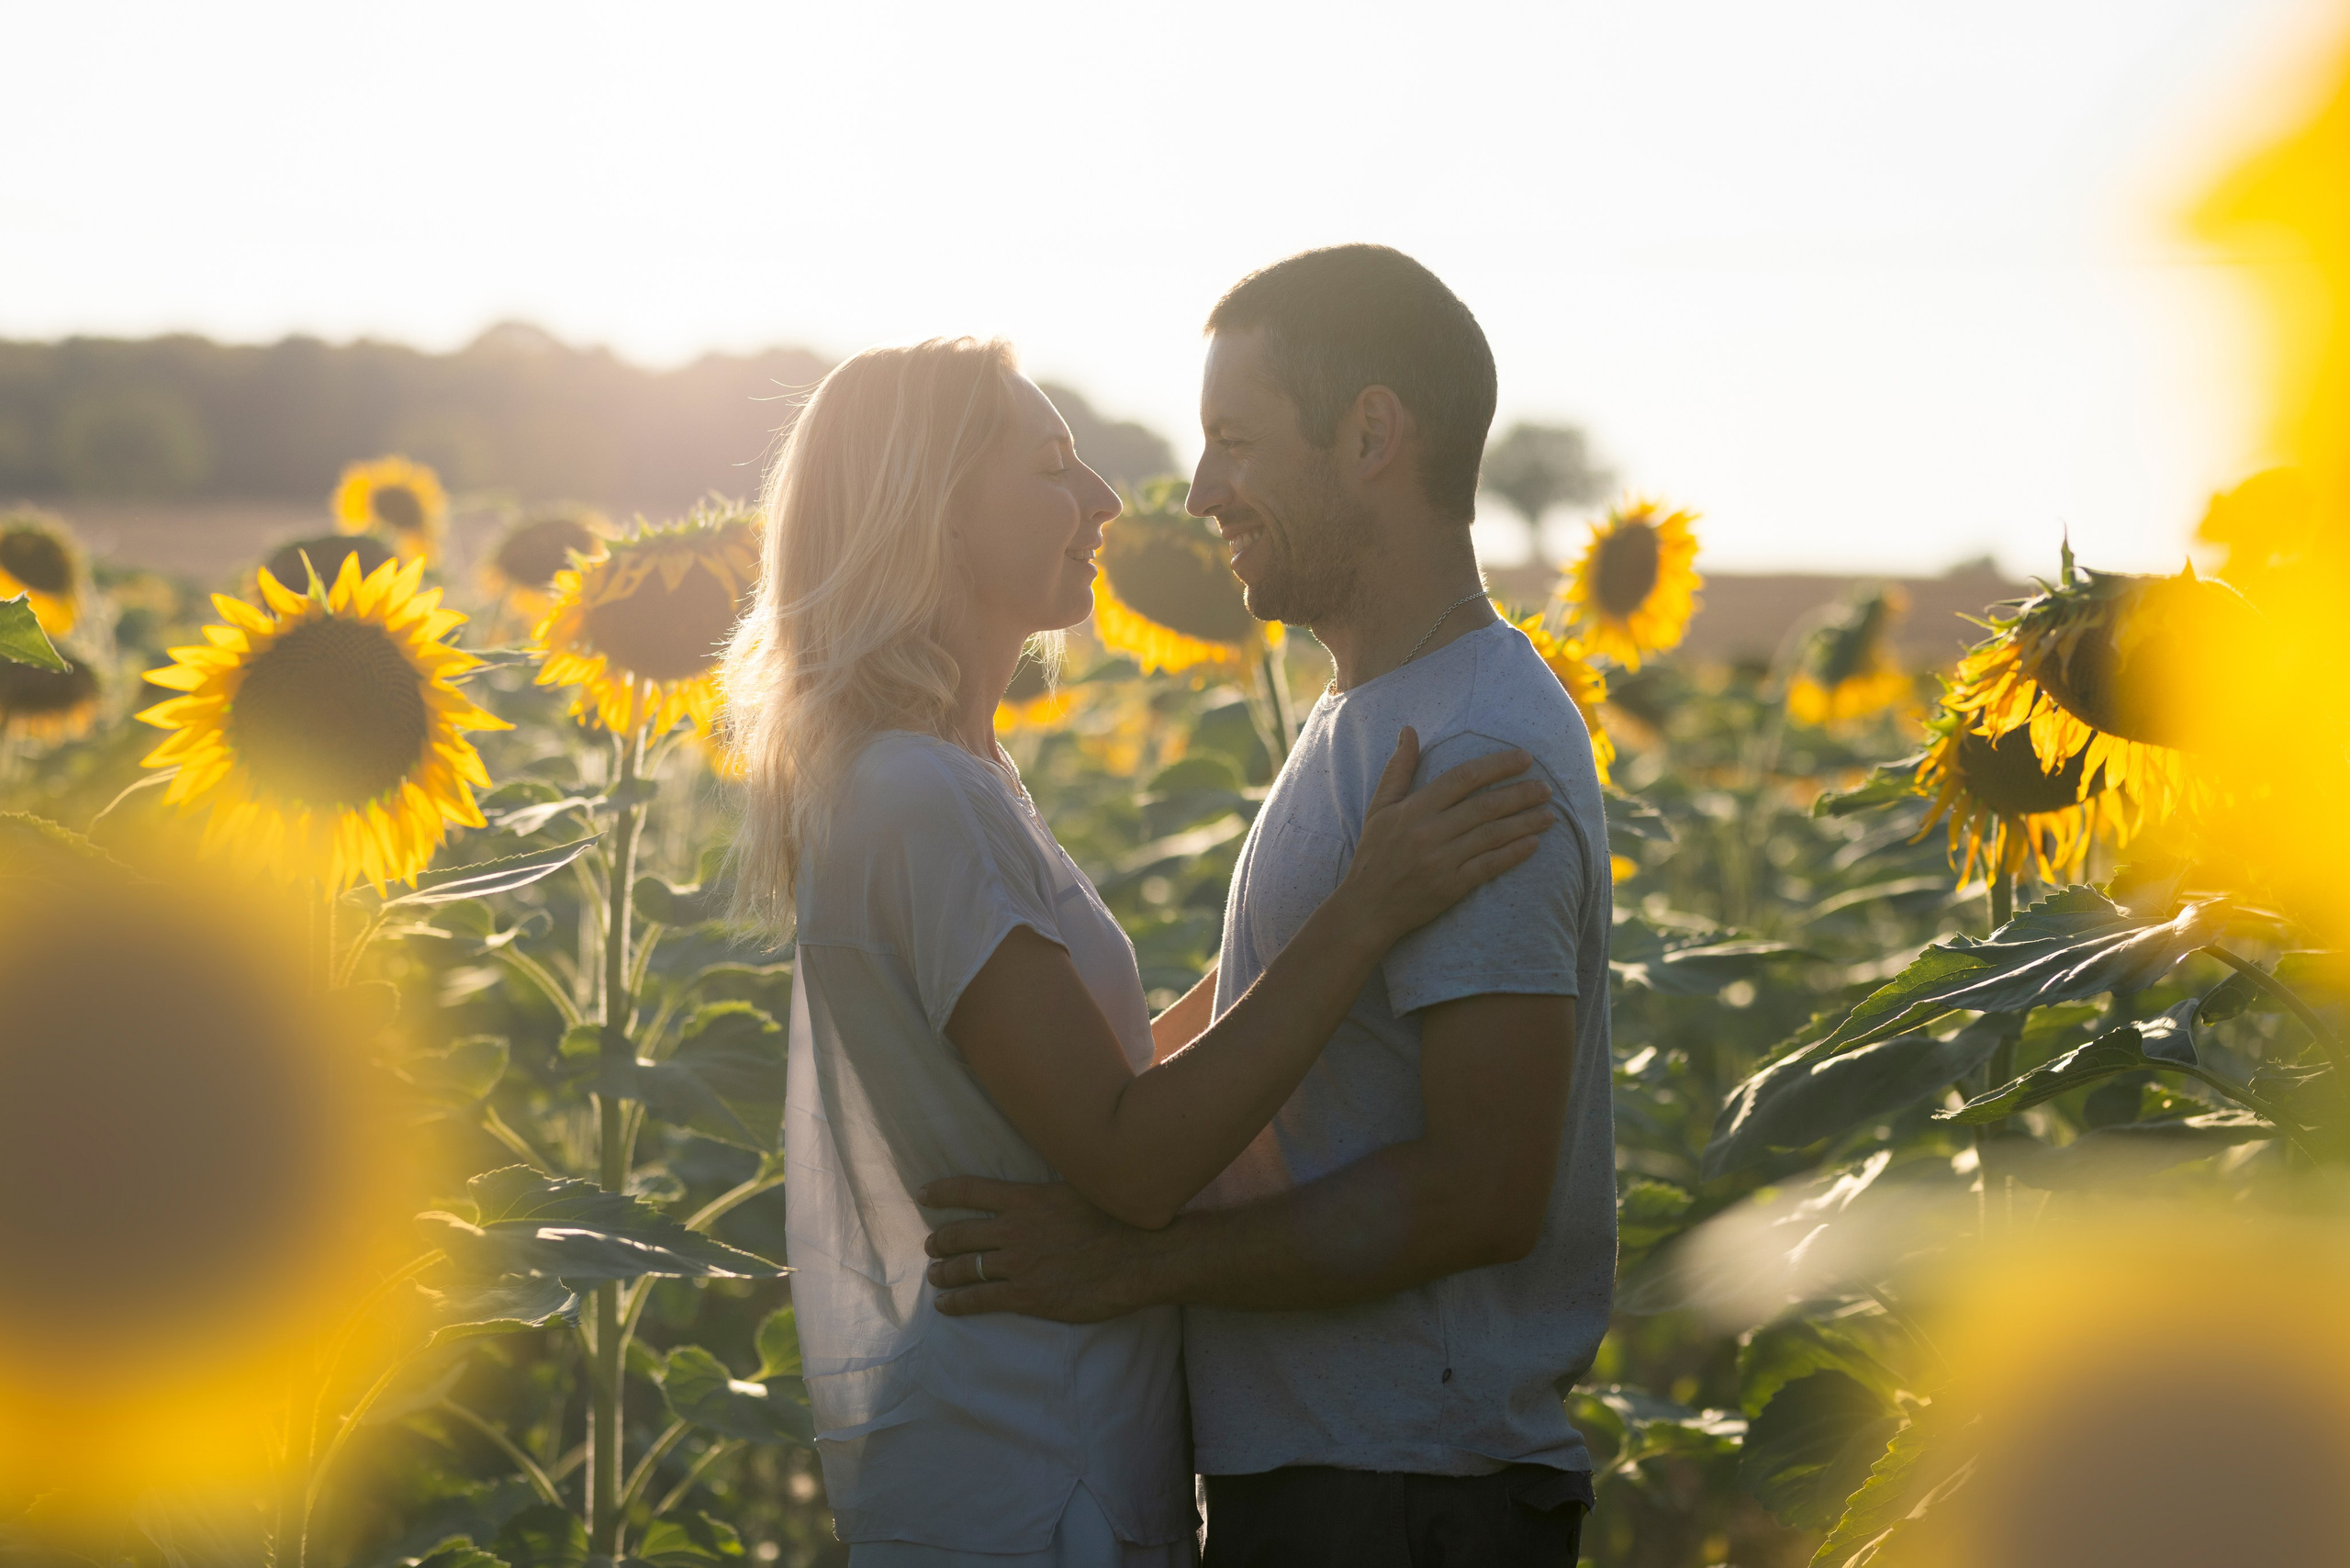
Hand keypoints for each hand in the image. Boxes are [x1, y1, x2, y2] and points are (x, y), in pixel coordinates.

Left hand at [918, 1177, 1156, 1322]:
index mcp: (1026, 1198)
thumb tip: (1038, 1187)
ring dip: (944, 1271)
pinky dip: (956, 1302)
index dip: (942, 1192)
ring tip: (935, 1275)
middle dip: (939, 1240)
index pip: (970, 1190)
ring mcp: (1018, 1264)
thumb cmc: (1115, 1221)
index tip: (923, 1194)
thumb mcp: (1078, 1189)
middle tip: (931, 1246)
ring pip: (965, 1267)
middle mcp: (1014, 1229)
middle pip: (960, 1233)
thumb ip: (1049, 1192)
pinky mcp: (1026, 1296)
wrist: (1137, 1257)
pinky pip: (979, 1299)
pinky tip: (944, 1305)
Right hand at [1343, 727, 1552, 946]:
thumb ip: (1398, 769)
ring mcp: (1442, 860)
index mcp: (1414, 808)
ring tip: (1549, 814)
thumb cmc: (1373, 855)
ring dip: (1525, 823)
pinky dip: (1513, 854)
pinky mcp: (1451, 887)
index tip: (1524, 759)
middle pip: (1485, 806)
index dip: (1497, 765)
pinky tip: (1534, 844)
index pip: (1463, 778)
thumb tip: (1409, 730)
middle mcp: (1429, 832)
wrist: (1366, 908)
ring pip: (1492, 835)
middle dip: (1521, 794)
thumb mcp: (1379, 808)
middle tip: (1546, 788)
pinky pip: (1489, 866)